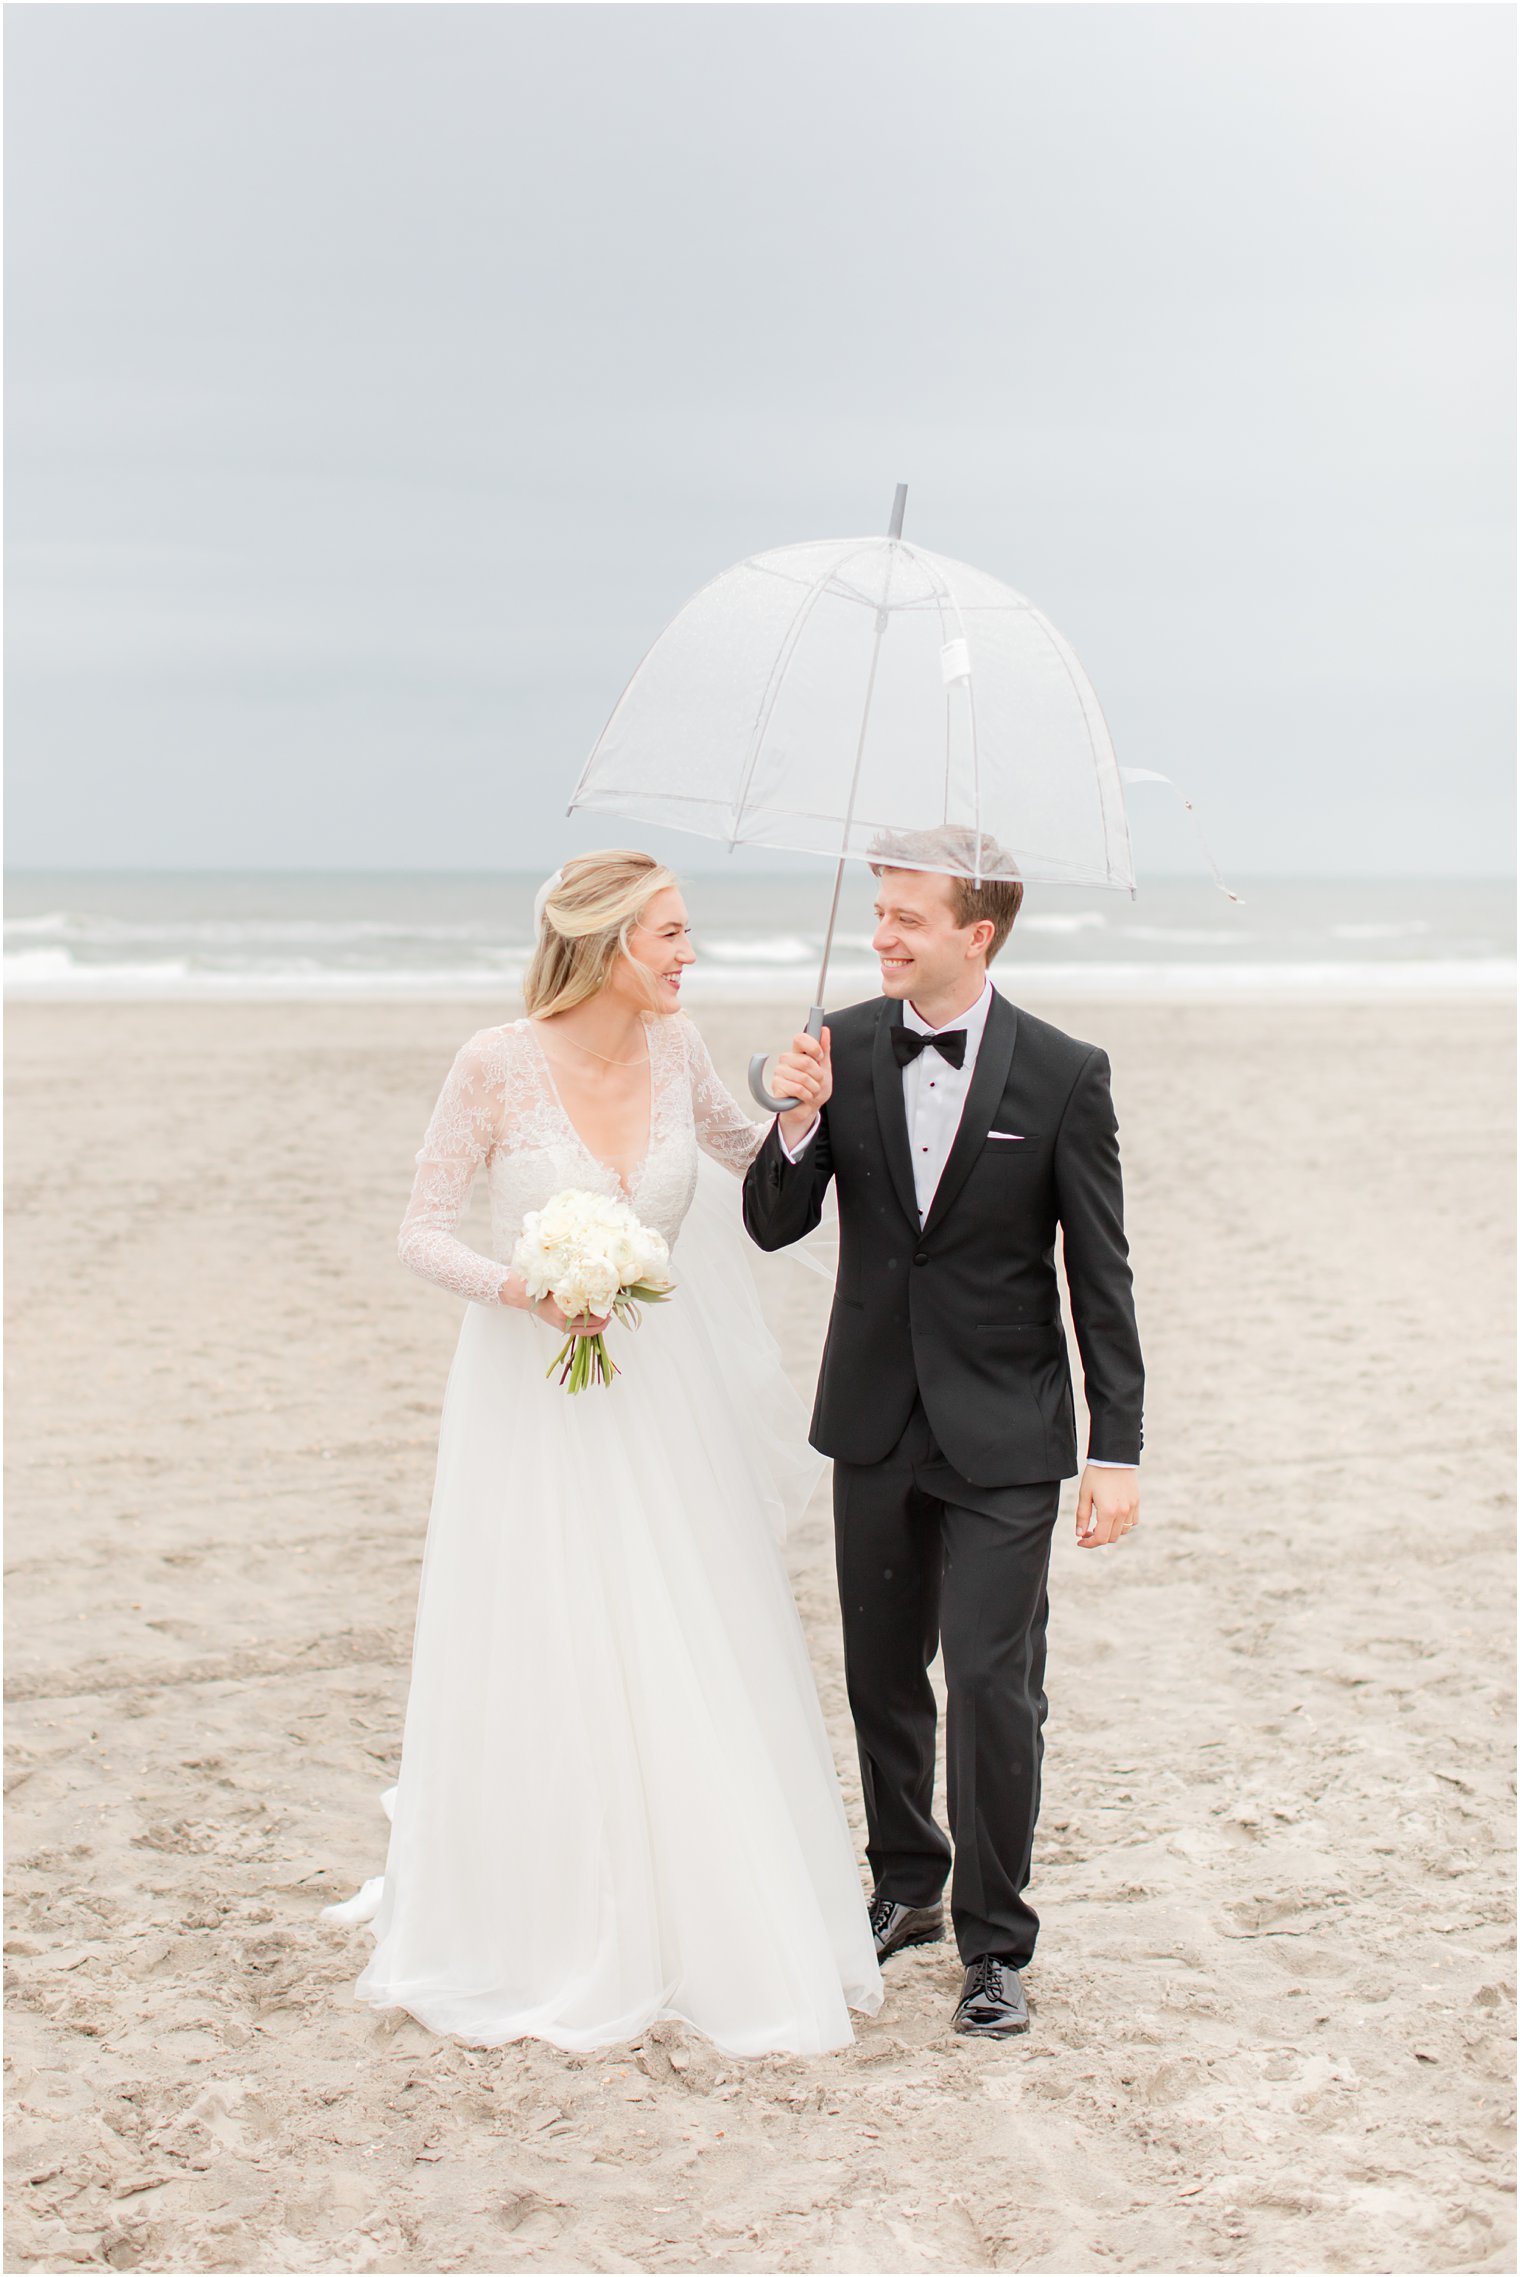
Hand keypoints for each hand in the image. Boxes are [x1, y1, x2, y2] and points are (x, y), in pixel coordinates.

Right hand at [498, 1271, 610, 1335]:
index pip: (591, 1314)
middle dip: (604, 1318)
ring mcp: (562, 1325)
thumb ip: (575, 1283)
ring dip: (599, 1324)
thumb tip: (596, 1281)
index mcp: (563, 1310)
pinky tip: (597, 1319)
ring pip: (587, 1330)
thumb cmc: (540, 1283)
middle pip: (591, 1325)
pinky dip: (591, 1327)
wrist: (522, 1293)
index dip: (603, 1309)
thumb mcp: (559, 1280)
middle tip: (611, 1308)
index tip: (610, 1300)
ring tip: (607, 1315)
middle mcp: (563, 1320)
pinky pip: (580, 1331)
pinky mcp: (561, 1327)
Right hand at [775, 1025, 831, 1149]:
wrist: (808, 1109)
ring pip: (803, 1077)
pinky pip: (798, 1089)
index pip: (800, 1039)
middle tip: (817, 1082)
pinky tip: (804, 1098)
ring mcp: (780, 1072)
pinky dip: (807, 1096)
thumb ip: (825, 1050)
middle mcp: (787, 1060)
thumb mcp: (825, 1069)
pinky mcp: (777, 1085)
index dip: (813, 1046)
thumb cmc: (815, 1088)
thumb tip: (825, 1030)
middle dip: (817, 1075)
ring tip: (811, 1091)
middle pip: (806, 1061)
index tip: (820, 1057)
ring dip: (813, 1088)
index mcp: (798, 1053)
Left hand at [1075, 1466, 1139, 1547]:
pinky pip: (1132, 1522)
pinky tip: (1113, 1517)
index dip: (1089, 1543)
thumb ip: (1082, 1516)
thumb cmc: (1096, 1474)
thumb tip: (1080, 1534)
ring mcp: (1131, 1508)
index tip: (1080, 1541)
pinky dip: (1123, 1524)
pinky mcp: (1136, 1502)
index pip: (1100, 1539)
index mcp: (1107, 1512)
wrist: (1114, 1456)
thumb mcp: (1084, 1495)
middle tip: (1087, 1530)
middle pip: (1111, 1537)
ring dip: (1111, 1532)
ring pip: (1123, 1531)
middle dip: (1098, 1538)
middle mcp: (1122, 1512)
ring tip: (1100, 1523)